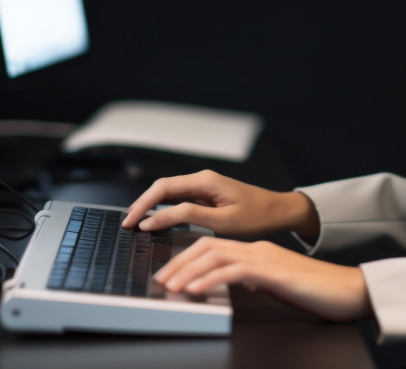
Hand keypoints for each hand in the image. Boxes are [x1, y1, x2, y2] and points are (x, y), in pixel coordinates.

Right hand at [121, 170, 319, 241]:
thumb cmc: (256, 217)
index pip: (163, 188)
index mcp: (205, 180)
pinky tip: (156, 222)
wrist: (278, 211)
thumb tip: (157, 217)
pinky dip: (164, 210)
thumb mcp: (222, 221)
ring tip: (135, 225)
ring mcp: (203, 186)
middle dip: (142, 205)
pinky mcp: (206, 196)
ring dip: (151, 207)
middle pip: (162, 188)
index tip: (131, 224)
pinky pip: (179, 200)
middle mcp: (201, 179)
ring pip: (169, 194)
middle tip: (127, 226)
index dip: (143, 206)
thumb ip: (189, 216)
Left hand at [157, 237, 370, 322]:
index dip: (188, 259)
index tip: (171, 275)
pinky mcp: (273, 271)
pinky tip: (196, 289)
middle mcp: (258, 249)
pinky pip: (234, 271)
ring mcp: (265, 257)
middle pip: (208, 246)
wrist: (348, 290)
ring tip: (172, 286)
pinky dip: (210, 279)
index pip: (214, 247)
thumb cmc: (318, 290)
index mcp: (258, 251)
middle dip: (180, 262)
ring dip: (189, 270)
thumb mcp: (280, 284)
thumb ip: (260, 280)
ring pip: (216, 255)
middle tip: (162, 280)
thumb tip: (243, 284)